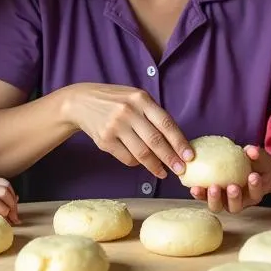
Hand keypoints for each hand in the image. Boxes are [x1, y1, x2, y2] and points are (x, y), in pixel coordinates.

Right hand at [0, 175, 19, 222]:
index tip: (14, 209)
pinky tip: (3, 216)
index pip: (5, 183)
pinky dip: (2, 209)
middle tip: (15, 217)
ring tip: (11, 219)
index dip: (13, 196)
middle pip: (7, 188)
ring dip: (11, 207)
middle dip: (14, 203)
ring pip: (3, 193)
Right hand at [61, 83, 192, 178]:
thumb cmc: (115, 101)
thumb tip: (175, 141)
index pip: (166, 123)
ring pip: (141, 153)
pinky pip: (127, 158)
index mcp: (140, 99)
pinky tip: (141, 163)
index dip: (179, 141)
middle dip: (171, 158)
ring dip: (155, 166)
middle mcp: (128, 111)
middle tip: (181, 170)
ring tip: (163, 172)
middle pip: (155, 141)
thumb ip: (153, 114)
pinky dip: (136, 163)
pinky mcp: (104, 140)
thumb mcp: (135, 98)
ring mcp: (115, 126)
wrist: (81, 102)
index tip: (189, 156)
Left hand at [187, 145, 270, 213]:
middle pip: (235, 207)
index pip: (255, 193)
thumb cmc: (255, 164)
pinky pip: (204, 198)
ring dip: (214, 199)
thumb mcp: (258, 158)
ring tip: (212, 187)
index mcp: (252, 194)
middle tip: (232, 187)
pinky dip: (199, 194)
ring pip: (218, 207)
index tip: (253, 175)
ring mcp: (223, 201)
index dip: (255, 187)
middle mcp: (238, 202)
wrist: (244, 168)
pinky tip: (194, 187)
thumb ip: (256, 155)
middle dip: (234, 198)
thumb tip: (252, 151)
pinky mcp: (210, 196)